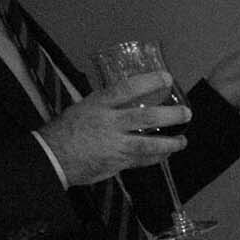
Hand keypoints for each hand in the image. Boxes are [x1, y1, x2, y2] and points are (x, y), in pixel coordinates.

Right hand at [35, 72, 187, 186]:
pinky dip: (156, 157)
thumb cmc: (66, 130)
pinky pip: (143, 160)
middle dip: (170, 115)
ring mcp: (115, 144)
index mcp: (98, 104)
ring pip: (149, 143)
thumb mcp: (83, 108)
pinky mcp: (118, 162)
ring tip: (183, 140)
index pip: (127, 88)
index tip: (166, 77)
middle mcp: (109, 123)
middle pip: (146, 117)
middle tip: (186, 113)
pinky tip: (166, 155)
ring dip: (170, 143)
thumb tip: (125, 99)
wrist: (53, 156)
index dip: (149, 81)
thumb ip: (106, 105)